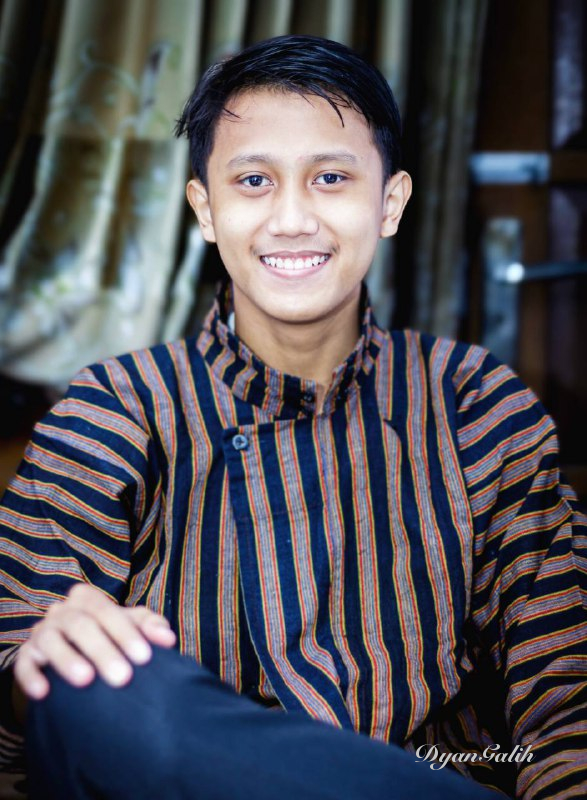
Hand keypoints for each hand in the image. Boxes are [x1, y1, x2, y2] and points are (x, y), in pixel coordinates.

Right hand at [13, 583, 175, 700]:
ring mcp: (42, 632)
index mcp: (87, 599)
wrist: (71, 650)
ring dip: (68, 659)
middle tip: (123, 678)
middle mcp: (62, 611)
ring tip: (86, 680)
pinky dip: (32, 677)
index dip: (126, 633)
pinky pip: (24, 663)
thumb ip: (149, 626)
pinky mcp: (26, 656)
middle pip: (82, 625)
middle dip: (103, 651)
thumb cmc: (107, 635)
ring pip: (52, 640)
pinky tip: (44, 692)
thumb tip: (168, 638)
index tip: (146, 658)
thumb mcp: (127, 626)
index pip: (108, 611)